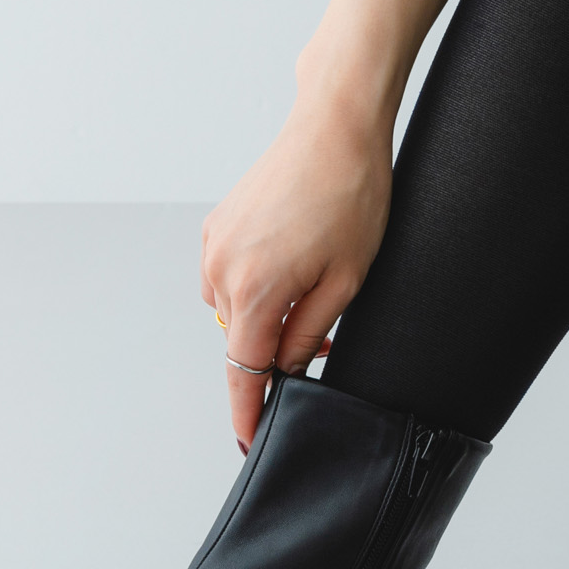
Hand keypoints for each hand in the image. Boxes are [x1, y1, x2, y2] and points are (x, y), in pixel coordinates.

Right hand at [199, 0, 540, 451]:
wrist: (335, 123)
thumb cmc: (352, 196)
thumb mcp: (347, 282)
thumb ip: (309, 336)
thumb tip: (285, 371)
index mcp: (253, 292)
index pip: (244, 375)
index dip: (248, 416)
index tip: (250, 445)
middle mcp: (221, 270)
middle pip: (241, 344)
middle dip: (276, 354)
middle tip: (323, 341)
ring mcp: (215, 245)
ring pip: (237, 313)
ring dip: (270, 318)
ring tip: (320, 288)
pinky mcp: (219, 224)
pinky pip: (232, 279)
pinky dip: (260, 288)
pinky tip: (299, 262)